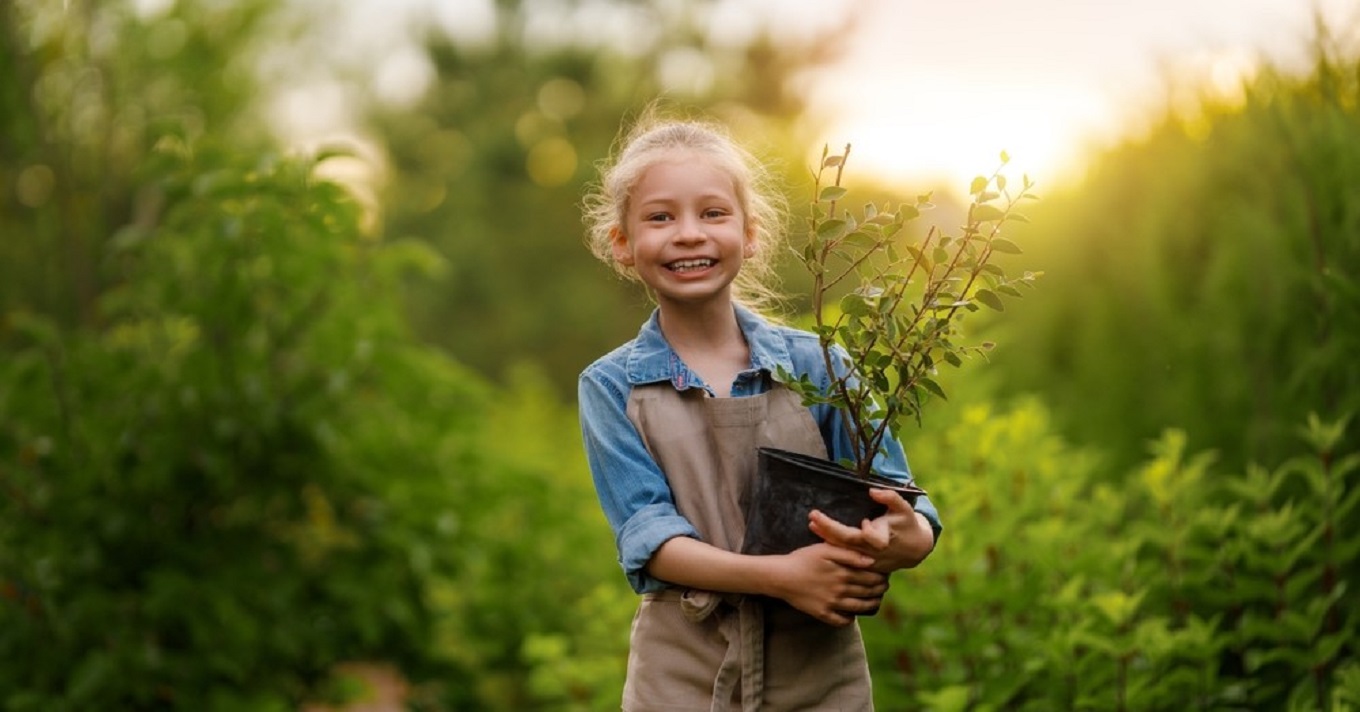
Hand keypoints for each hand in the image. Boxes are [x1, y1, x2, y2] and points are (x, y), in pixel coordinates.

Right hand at [766, 542, 888, 625]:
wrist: (781, 576)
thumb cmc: (803, 559)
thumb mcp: (825, 549)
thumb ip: (849, 554)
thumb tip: (871, 562)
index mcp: (843, 573)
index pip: (871, 577)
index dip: (881, 577)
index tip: (885, 575)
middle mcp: (841, 590)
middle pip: (868, 593)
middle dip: (880, 590)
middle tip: (883, 587)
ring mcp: (832, 604)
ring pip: (860, 608)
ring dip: (872, 605)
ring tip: (875, 600)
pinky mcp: (823, 614)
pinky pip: (842, 621)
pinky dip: (851, 618)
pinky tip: (853, 614)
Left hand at [808, 488, 935, 572]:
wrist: (912, 549)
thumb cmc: (906, 524)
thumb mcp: (904, 509)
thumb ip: (891, 498)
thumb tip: (873, 491)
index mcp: (884, 538)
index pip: (873, 539)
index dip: (870, 532)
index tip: (865, 523)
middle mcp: (872, 550)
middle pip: (848, 541)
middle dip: (830, 529)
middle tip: (813, 515)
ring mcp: (864, 558)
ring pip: (842, 548)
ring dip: (825, 535)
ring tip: (812, 523)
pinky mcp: (859, 562)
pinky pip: (841, 554)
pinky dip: (828, 543)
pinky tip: (816, 531)